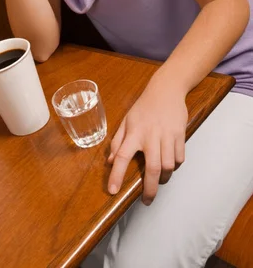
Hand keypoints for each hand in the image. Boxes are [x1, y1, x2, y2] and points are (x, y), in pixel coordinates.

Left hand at [107, 77, 187, 204]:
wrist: (166, 90)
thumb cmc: (143, 107)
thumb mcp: (126, 120)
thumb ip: (117, 141)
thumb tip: (109, 161)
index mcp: (133, 132)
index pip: (121, 156)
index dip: (116, 174)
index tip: (113, 191)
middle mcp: (150, 135)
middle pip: (151, 168)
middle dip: (149, 189)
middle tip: (146, 201)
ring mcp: (167, 135)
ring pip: (168, 166)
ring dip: (164, 177)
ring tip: (159, 179)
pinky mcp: (180, 134)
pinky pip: (179, 158)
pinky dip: (175, 165)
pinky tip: (170, 163)